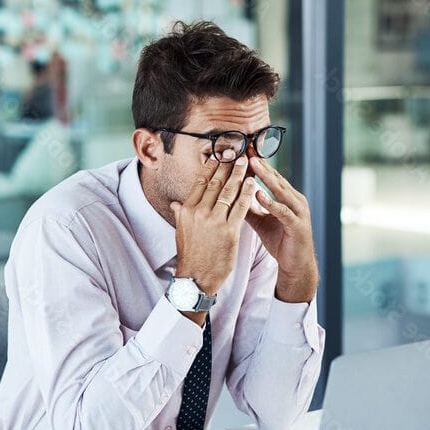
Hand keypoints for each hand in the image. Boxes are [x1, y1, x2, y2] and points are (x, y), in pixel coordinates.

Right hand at [170, 151, 257, 324]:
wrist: (196, 278)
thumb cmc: (191, 256)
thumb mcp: (182, 232)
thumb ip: (181, 215)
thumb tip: (176, 204)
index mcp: (187, 210)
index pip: (200, 182)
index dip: (210, 167)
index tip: (218, 155)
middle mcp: (199, 213)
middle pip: (215, 183)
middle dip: (226, 165)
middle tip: (235, 151)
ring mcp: (214, 221)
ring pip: (228, 192)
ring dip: (238, 175)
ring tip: (246, 162)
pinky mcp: (229, 231)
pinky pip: (241, 208)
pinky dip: (247, 193)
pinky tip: (252, 183)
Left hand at [246, 156, 318, 303]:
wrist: (296, 265)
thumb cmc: (280, 241)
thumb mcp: (260, 222)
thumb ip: (247, 208)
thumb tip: (229, 195)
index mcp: (287, 197)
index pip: (270, 176)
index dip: (257, 164)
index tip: (243, 151)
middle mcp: (295, 200)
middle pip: (276, 178)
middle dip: (261, 164)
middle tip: (247, 150)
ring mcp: (299, 212)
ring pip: (281, 191)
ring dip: (267, 177)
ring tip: (253, 165)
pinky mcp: (298, 225)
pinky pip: (283, 211)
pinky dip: (271, 203)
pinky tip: (259, 195)